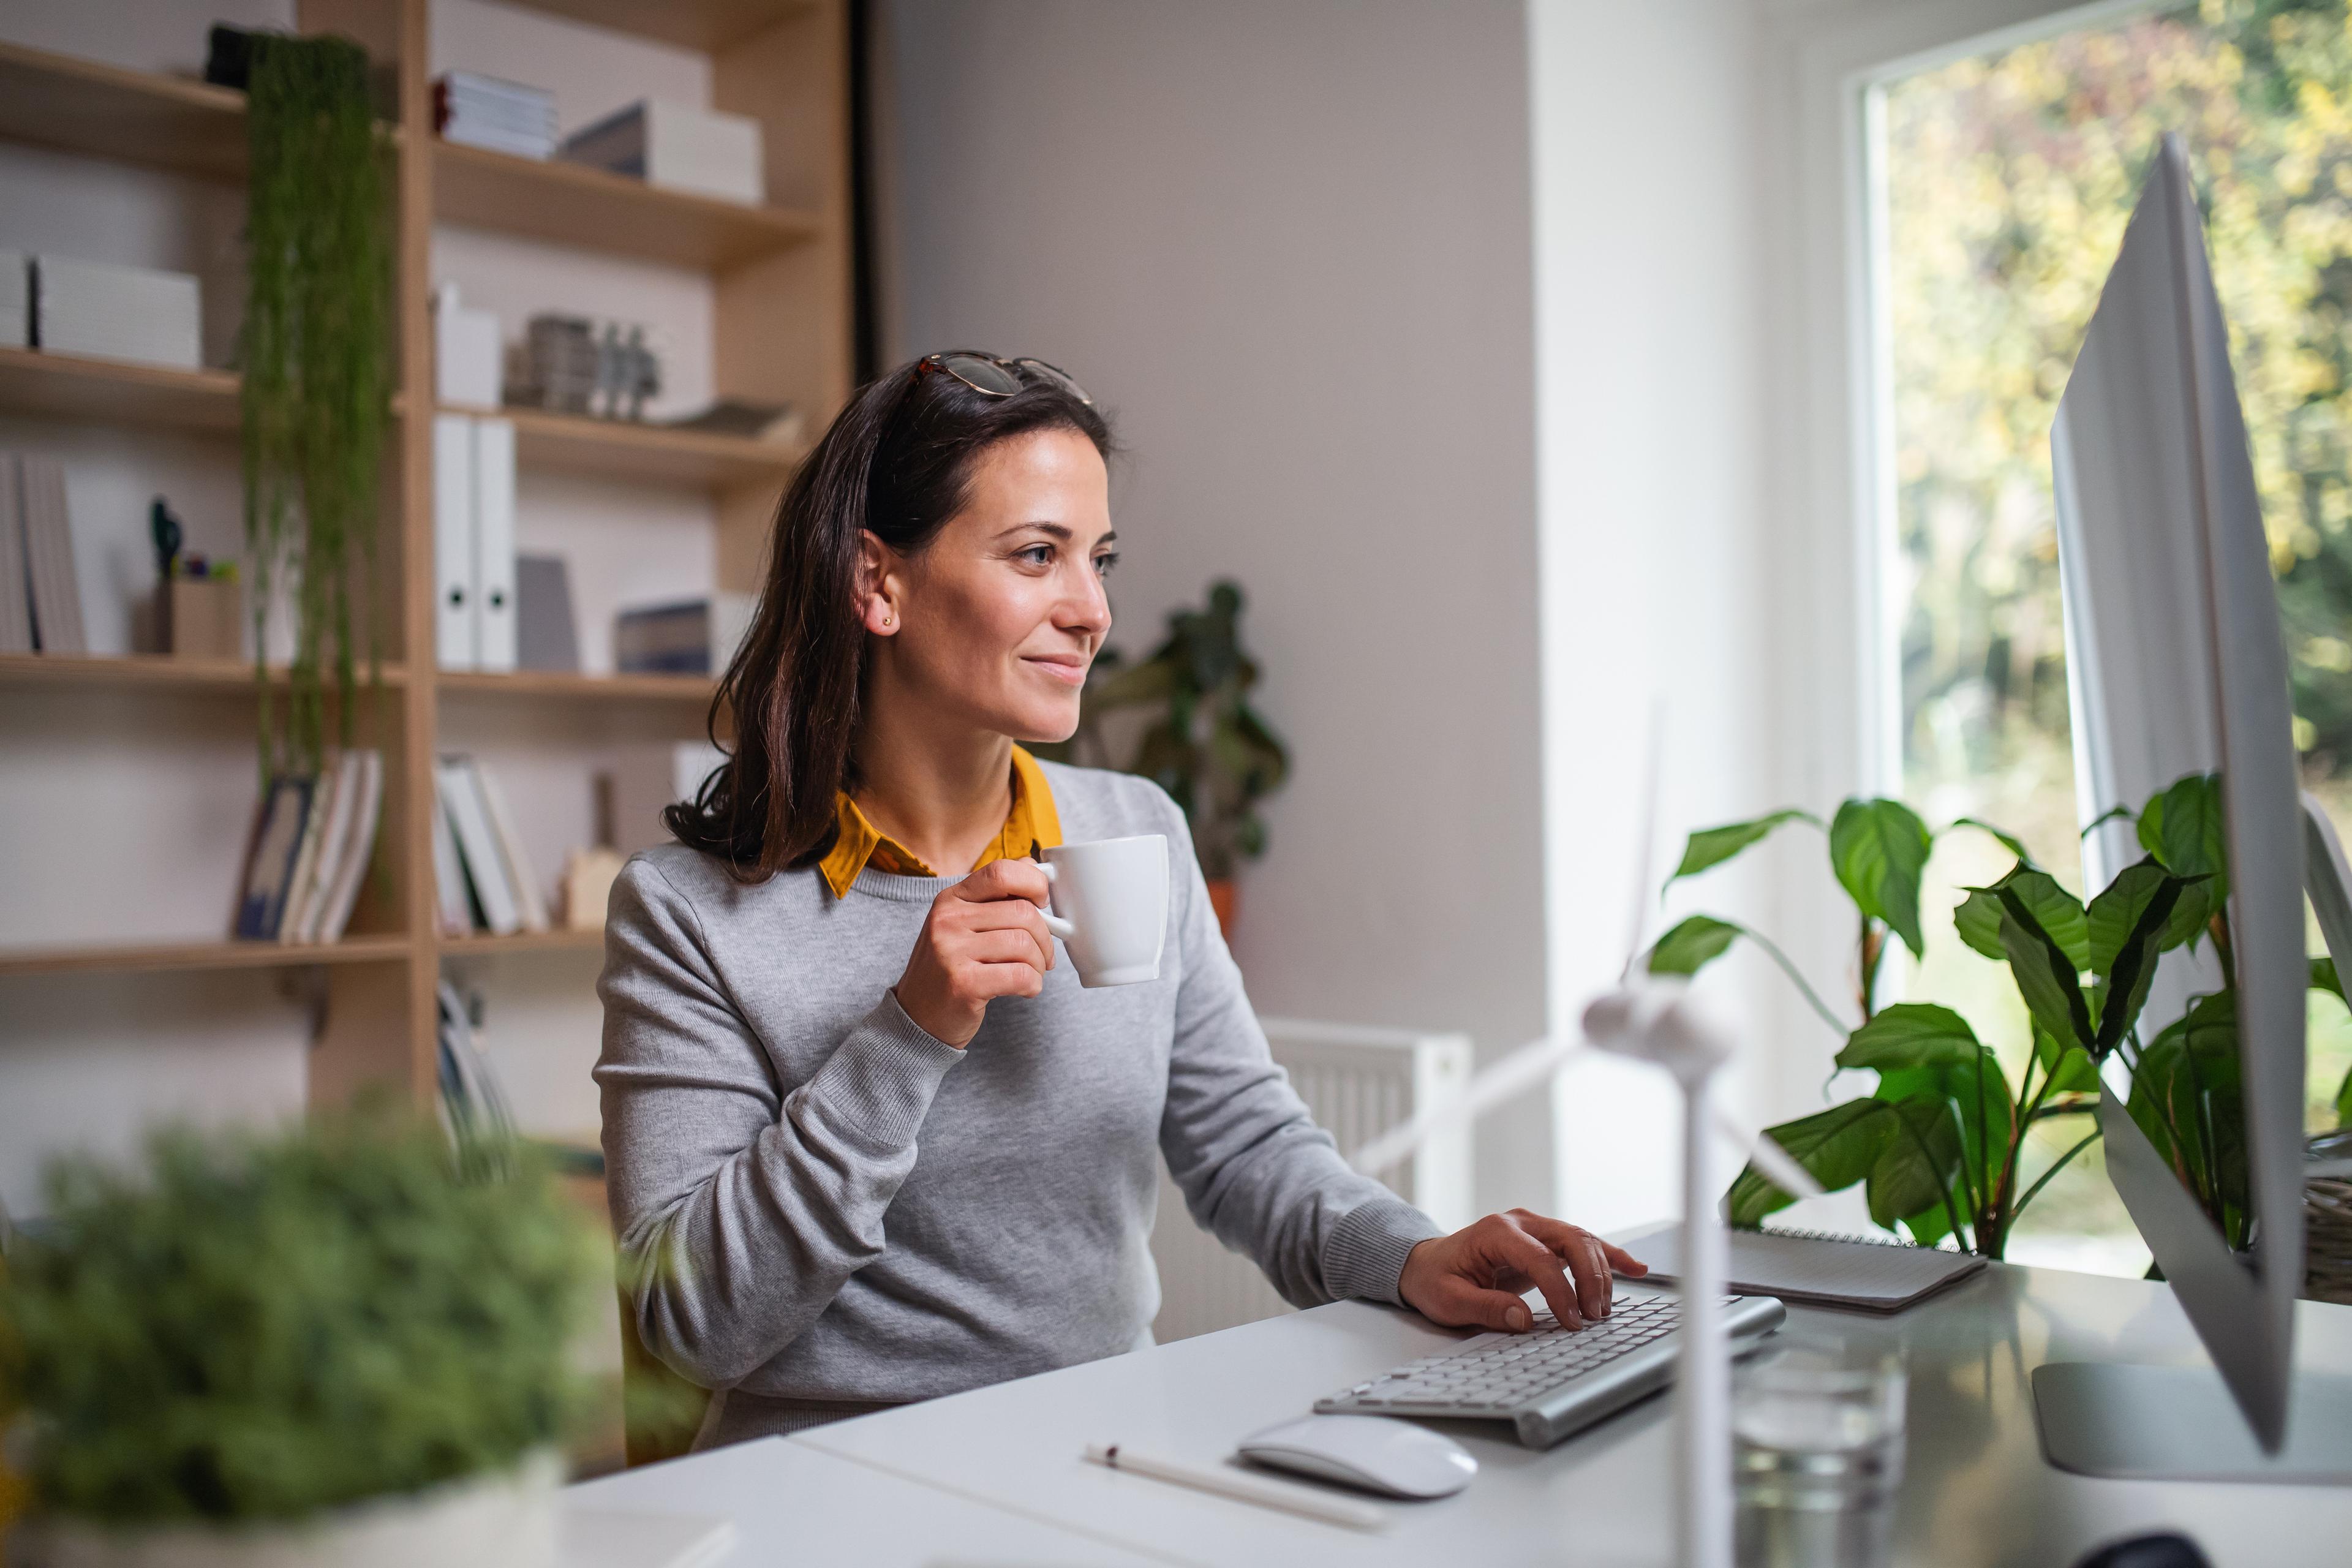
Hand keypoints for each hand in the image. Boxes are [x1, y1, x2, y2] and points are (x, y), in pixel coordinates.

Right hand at [892, 859, 1056, 1046]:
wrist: (917, 1017)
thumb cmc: (950, 968)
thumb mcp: (962, 925)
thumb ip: (994, 898)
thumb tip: (1035, 867)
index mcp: (951, 899)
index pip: (1001, 872)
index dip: (1033, 882)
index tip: (1043, 901)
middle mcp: (947, 920)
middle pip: (1022, 912)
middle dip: (1045, 937)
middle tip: (1044, 955)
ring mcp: (952, 951)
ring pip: (1025, 944)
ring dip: (1040, 964)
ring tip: (1032, 974)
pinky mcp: (963, 983)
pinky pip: (1020, 975)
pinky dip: (1033, 984)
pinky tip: (1025, 989)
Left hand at [1396, 1209, 1646, 1332]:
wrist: (1427, 1264)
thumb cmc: (1435, 1280)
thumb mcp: (1448, 1300)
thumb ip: (1484, 1308)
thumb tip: (1524, 1319)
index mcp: (1496, 1232)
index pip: (1541, 1258)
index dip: (1561, 1291)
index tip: (1571, 1321)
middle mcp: (1521, 1223)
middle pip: (1571, 1239)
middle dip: (1590, 1278)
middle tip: (1594, 1317)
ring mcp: (1536, 1229)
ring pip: (1582, 1241)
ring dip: (1601, 1273)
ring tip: (1604, 1311)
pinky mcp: (1546, 1241)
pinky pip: (1584, 1245)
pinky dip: (1610, 1256)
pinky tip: (1635, 1268)